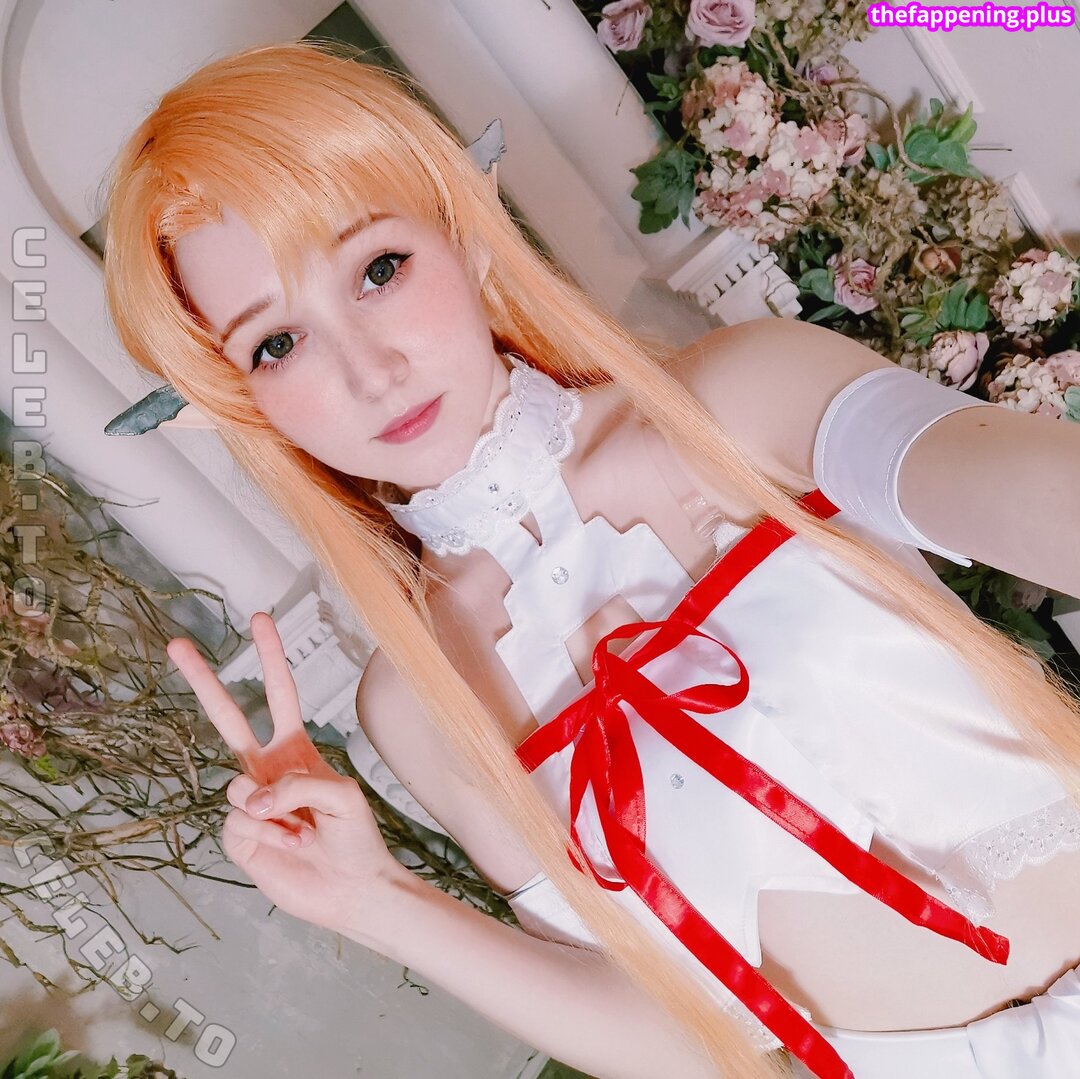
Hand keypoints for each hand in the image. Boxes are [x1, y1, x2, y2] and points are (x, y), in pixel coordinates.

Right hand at [166, 612, 399, 934]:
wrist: (351, 889)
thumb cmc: (355, 837)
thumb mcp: (341, 795)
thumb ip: (296, 783)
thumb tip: (248, 797)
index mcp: (296, 748)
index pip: (279, 693)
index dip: (270, 657)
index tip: (260, 617)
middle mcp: (266, 769)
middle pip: (227, 718)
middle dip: (203, 680)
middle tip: (176, 643)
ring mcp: (248, 802)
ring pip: (236, 786)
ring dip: (274, 811)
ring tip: (304, 832)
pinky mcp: (238, 837)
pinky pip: (237, 824)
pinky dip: (268, 836)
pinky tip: (291, 847)